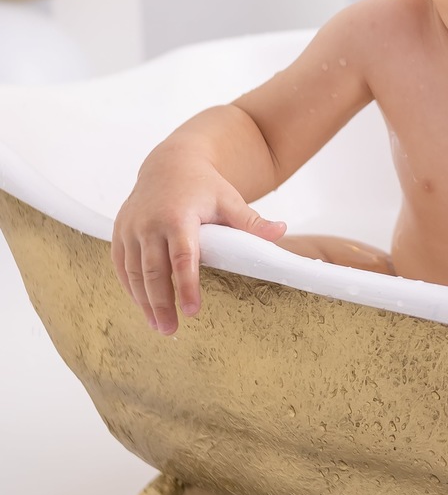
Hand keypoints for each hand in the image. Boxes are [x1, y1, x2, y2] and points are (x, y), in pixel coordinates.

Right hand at [111, 149, 286, 335]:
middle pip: (153, 271)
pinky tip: (142, 306)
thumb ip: (251, 221)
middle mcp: (150, 222)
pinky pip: (121, 265)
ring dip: (144, 302)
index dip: (187, 286)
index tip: (193, 311)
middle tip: (171, 330)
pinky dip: (130, 288)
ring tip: (158, 326)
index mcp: (178, 216)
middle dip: (162, 303)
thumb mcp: (230, 200)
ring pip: (134, 272)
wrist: (169, 164)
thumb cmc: (204, 186)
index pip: (182, 258)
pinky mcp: (120, 231)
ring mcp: (131, 227)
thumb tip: (281, 232)